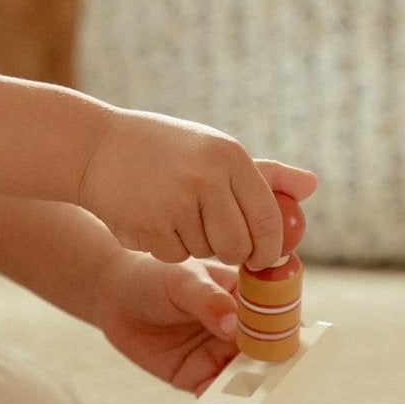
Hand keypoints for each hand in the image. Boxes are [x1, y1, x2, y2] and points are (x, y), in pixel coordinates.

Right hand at [78, 107, 316, 265]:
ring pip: (207, 252)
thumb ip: (263, 174)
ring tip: (172, 213)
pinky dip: (166, 247)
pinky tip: (150, 219)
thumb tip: (312, 186)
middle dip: (231, 251)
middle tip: (212, 236)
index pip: (269, 219)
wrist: (92, 147)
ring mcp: (179, 201)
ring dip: (194, 244)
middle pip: (240, 245)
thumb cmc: (161, 149)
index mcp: (230, 156)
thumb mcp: (212, 150)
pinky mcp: (152, 225)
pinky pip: (176, 256)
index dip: (269, 246)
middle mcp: (209, 177)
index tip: (260, 254)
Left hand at [91, 184, 309, 392]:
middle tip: (279, 382)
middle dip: (275, 368)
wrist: (113, 295)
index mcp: (243, 293)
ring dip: (252, 393)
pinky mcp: (198, 377)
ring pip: (246, 378)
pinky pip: (216, 397)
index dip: (286, 327)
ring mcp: (220, 353)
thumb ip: (207, 300)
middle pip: (267, 352)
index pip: (274, 311)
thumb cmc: (151, 274)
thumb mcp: (180, 279)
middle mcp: (239, 327)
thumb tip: (233, 324)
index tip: (292, 343)